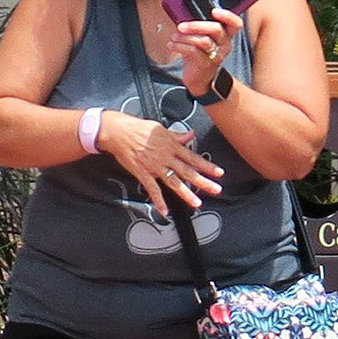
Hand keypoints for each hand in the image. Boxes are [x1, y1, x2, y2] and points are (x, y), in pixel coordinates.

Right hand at [100, 112, 227, 217]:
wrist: (118, 131)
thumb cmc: (138, 128)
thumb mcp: (160, 129)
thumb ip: (177, 135)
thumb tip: (191, 135)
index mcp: (171, 146)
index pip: (193, 157)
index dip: (207, 166)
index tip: (219, 173)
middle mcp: (166, 157)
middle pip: (188, 171)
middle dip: (203, 181)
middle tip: (216, 189)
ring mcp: (155, 166)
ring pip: (174, 182)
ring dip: (186, 193)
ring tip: (197, 203)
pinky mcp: (143, 173)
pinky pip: (152, 189)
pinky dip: (158, 200)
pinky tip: (165, 210)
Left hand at [172, 7, 242, 99]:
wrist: (200, 79)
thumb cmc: (199, 54)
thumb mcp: (201, 38)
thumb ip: (197, 26)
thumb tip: (181, 14)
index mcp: (225, 34)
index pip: (235, 24)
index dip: (227, 16)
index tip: (214, 11)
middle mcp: (224, 44)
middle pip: (216, 29)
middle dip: (196, 25)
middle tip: (181, 26)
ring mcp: (216, 55)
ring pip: (203, 41)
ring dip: (185, 37)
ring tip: (174, 37)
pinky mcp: (206, 64)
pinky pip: (193, 52)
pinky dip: (180, 46)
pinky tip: (172, 45)